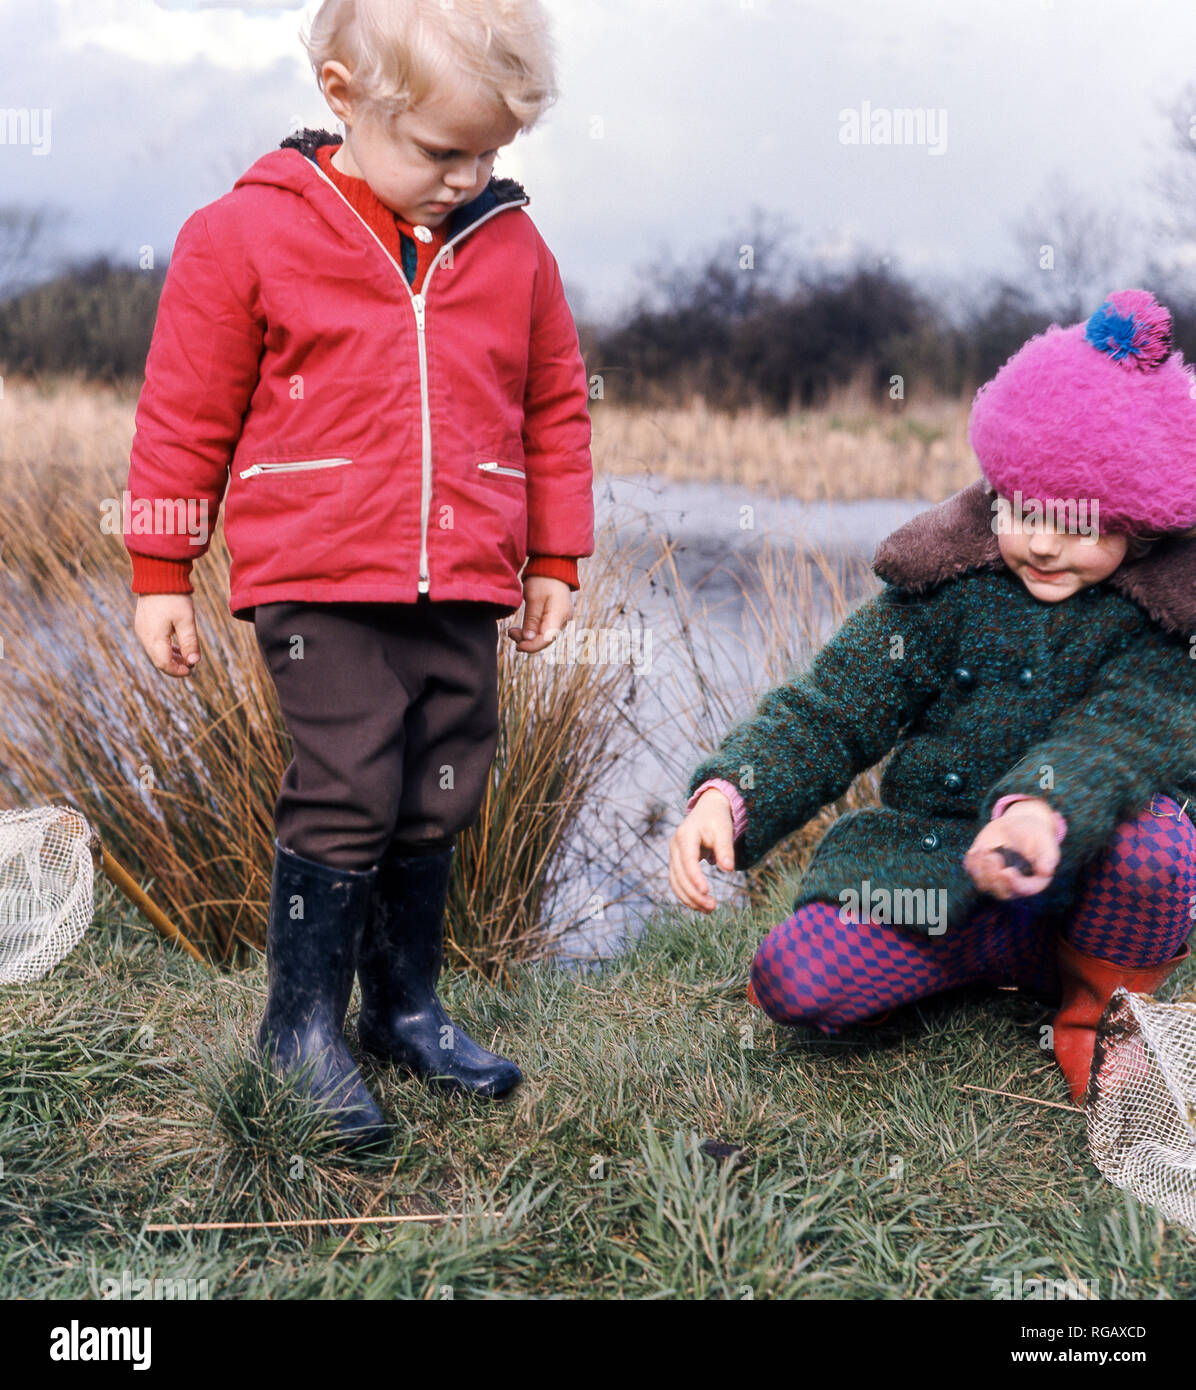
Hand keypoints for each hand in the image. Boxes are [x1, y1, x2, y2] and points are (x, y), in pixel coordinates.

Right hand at [134, 594, 200, 677]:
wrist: (158, 575)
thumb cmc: (174, 598)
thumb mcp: (186, 620)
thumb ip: (190, 643)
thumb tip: (194, 662)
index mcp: (154, 638)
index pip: (163, 664)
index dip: (177, 671)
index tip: (191, 670)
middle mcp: (144, 636)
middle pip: (158, 660)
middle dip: (174, 665)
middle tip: (191, 664)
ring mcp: (141, 629)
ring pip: (155, 652)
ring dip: (170, 657)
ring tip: (186, 656)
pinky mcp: (142, 623)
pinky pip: (152, 642)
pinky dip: (164, 647)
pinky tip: (177, 645)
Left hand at [508, 574, 572, 652]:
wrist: (552, 567)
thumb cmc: (543, 579)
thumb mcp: (534, 598)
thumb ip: (531, 619)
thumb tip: (528, 639)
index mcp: (559, 614)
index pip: (547, 639)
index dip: (532, 646)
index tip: (517, 646)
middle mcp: (563, 620)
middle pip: (545, 640)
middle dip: (527, 641)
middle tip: (510, 632)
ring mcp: (560, 620)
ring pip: (543, 637)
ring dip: (528, 637)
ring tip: (513, 631)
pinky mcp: (554, 619)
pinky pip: (543, 631)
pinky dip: (531, 632)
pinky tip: (521, 630)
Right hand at [669, 789, 735, 911]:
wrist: (708, 809)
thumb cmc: (717, 819)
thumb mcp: (724, 830)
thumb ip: (725, 849)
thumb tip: (728, 869)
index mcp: (685, 836)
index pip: (688, 861)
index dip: (695, 878)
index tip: (707, 892)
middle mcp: (675, 846)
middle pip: (680, 875)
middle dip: (694, 894)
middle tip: (713, 907)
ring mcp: (673, 855)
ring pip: (676, 882)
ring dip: (690, 899)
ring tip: (709, 910)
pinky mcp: (677, 863)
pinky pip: (678, 882)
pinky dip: (687, 895)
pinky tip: (701, 905)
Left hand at [963, 799, 1059, 899]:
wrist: (1017, 825)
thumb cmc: (1035, 834)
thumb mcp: (1045, 841)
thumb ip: (1048, 856)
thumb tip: (1046, 871)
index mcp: (1033, 881)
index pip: (1024, 890)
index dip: (1014, 884)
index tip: (1007, 871)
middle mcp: (1013, 885)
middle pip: (1001, 892)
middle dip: (994, 876)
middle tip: (992, 855)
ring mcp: (996, 879)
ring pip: (984, 884)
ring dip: (981, 869)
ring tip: (985, 850)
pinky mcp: (981, 869)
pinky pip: (972, 872)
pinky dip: (971, 863)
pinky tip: (977, 850)